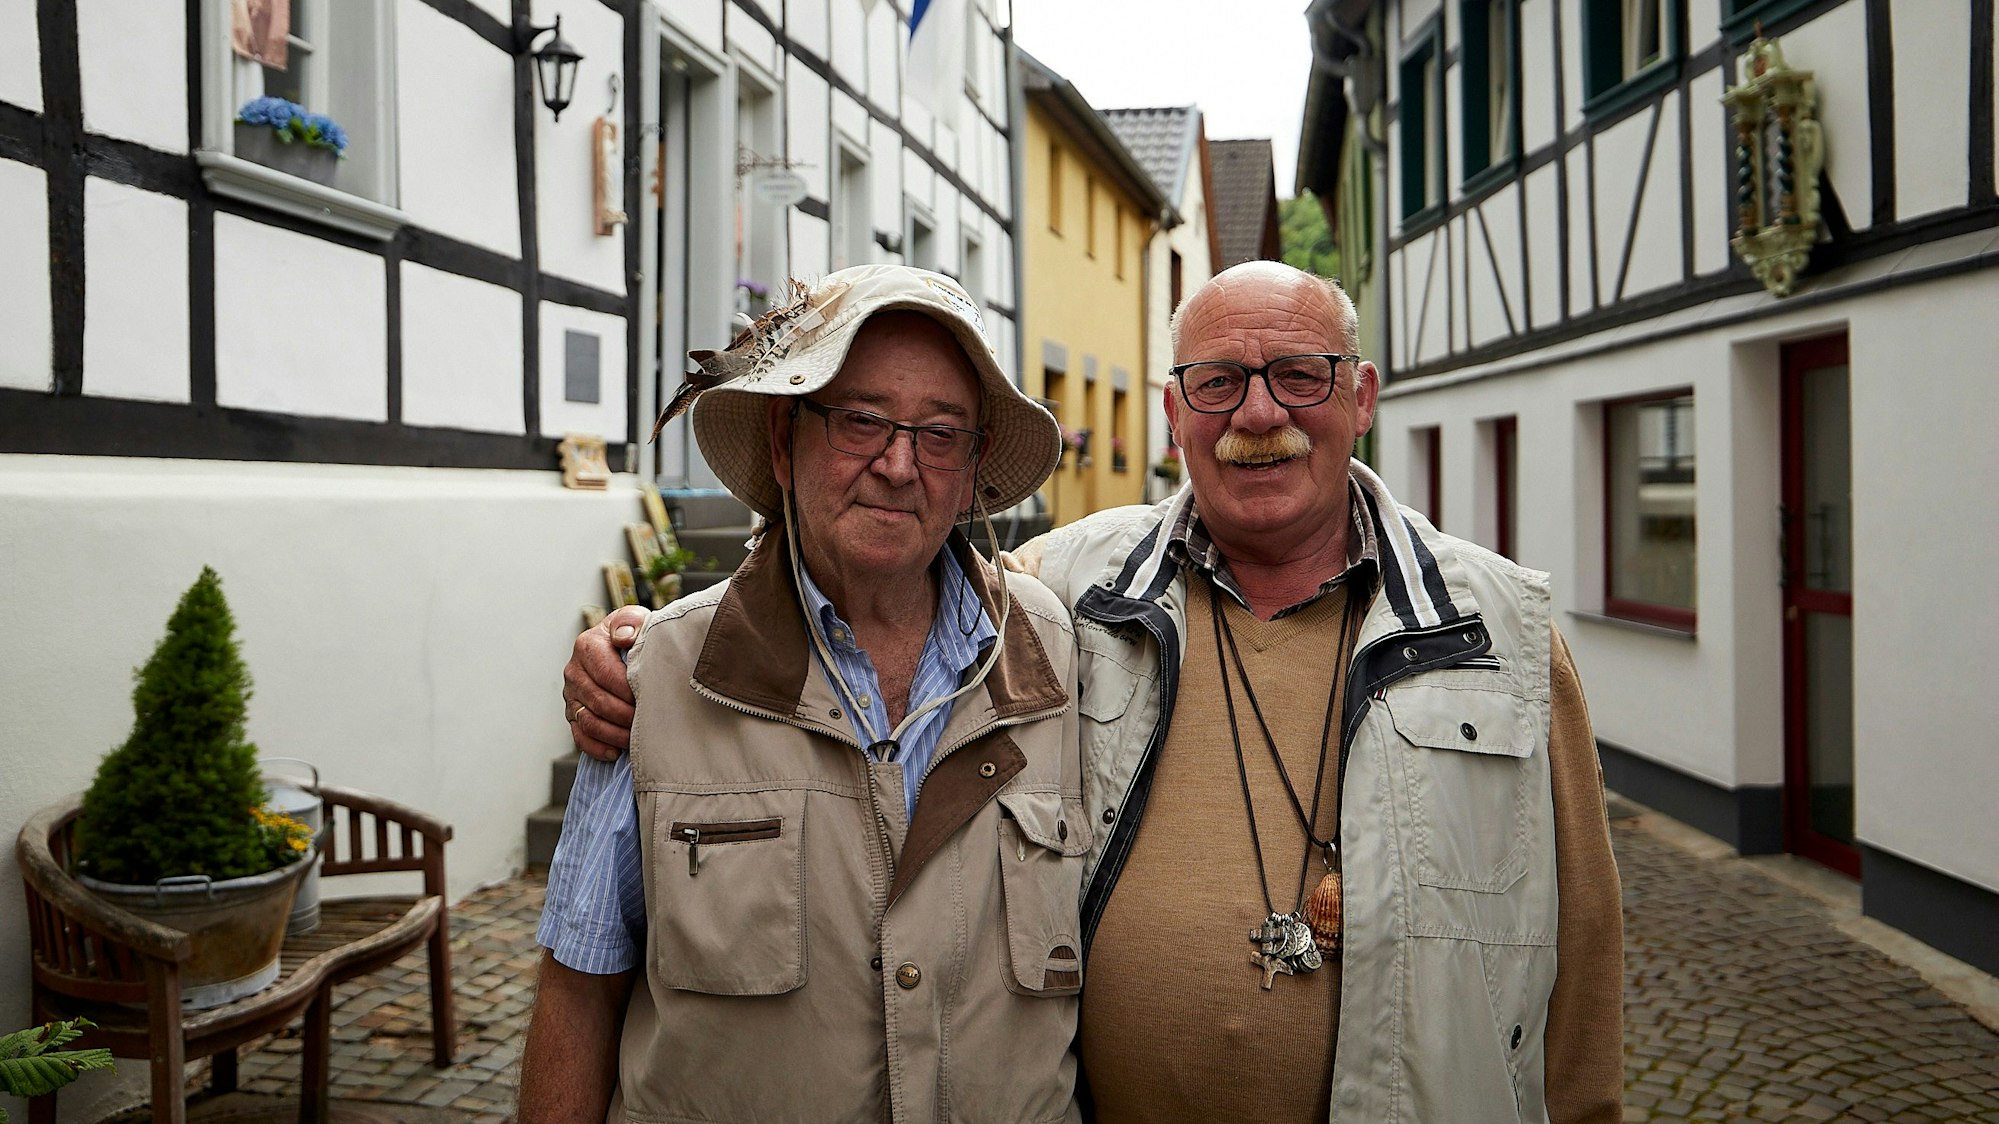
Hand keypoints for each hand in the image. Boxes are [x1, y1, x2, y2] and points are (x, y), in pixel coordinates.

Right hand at [563, 604, 645, 761]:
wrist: (620, 645)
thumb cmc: (631, 634)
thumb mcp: (633, 619)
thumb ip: (629, 622)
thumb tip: (624, 636)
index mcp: (587, 646)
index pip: (606, 673)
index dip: (628, 689)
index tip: (650, 696)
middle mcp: (574, 671)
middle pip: (598, 701)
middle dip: (625, 714)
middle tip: (648, 720)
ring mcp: (571, 695)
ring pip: (589, 722)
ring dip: (614, 734)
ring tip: (636, 738)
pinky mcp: (573, 713)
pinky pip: (580, 737)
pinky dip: (597, 748)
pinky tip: (616, 752)